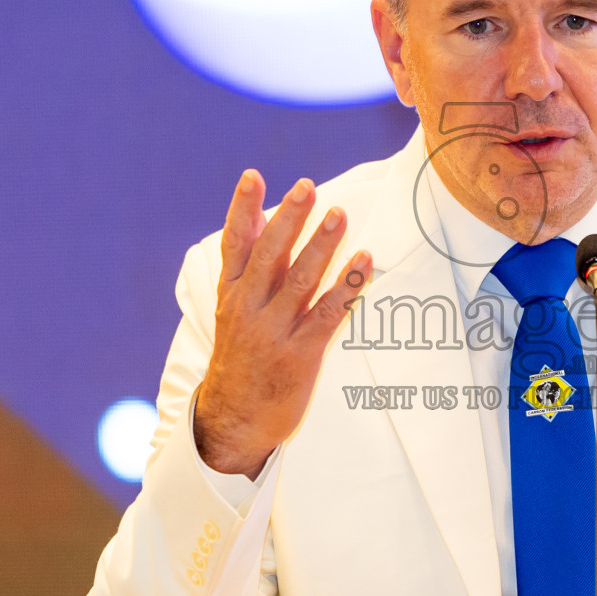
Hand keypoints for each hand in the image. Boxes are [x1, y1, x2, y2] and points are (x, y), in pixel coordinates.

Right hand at [193, 170, 371, 477]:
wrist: (234, 419)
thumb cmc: (242, 355)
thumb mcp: (234, 310)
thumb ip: (252, 266)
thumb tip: (266, 216)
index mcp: (232, 294)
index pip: (235, 244)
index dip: (243, 209)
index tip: (253, 176)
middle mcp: (249, 308)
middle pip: (270, 255)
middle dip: (289, 219)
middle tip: (307, 186)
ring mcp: (274, 331)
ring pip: (300, 280)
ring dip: (321, 245)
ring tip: (339, 214)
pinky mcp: (301, 354)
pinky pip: (328, 313)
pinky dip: (347, 286)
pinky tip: (364, 262)